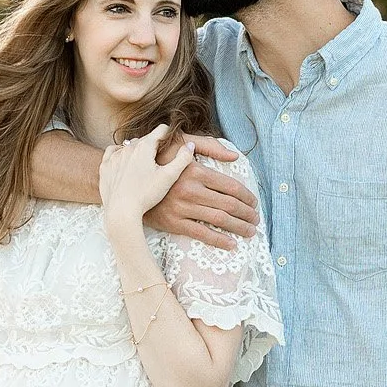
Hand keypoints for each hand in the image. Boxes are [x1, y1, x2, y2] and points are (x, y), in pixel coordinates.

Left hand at [99, 126, 193, 228]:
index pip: (161, 130)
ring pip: (129, 146)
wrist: (121, 211)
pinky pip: (113, 152)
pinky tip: (125, 161)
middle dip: (154, 144)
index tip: (174, 140)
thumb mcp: (169, 177)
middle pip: (145, 139)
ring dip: (138, 150)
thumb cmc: (146, 195)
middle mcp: (128, 147)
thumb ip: (182, 159)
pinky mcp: (105, 166)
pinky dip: (120, 154)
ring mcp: (114, 156)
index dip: (169, 133)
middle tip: (161, 156)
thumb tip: (190, 145)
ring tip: (144, 163)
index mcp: (144, 147)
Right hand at [144, 138, 259, 248]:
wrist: (130, 184)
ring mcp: (182, 208)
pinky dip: (219, 240)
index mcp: (196, 171)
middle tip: (255, 219)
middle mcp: (191, 190)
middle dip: (247, 214)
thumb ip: (210, 145)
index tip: (254, 203)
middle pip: (229, 205)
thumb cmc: (160, 159)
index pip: (232, 187)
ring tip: (249, 231)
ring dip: (239, 227)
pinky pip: (201, 234)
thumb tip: (235, 155)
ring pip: (219, 220)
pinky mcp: (174, 223)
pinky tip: (231, 244)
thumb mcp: (182, 142)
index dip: (248, 197)